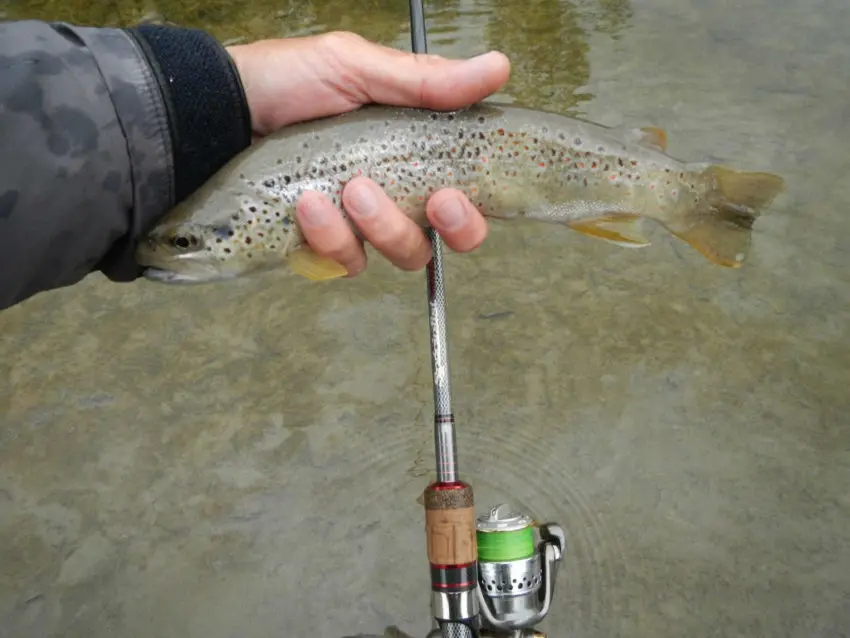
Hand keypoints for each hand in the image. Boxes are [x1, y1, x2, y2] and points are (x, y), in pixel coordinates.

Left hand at [226, 32, 510, 276]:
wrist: (221, 109)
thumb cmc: (288, 81)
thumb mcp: (358, 67)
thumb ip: (426, 81)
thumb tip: (498, 67)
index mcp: (412, 153)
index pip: (464, 198)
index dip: (470, 213)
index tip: (451, 197)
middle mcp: (393, 195)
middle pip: (440, 242)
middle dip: (441, 229)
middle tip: (429, 202)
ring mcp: (357, 225)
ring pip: (397, 254)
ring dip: (379, 225)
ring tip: (344, 188)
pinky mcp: (322, 244)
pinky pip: (345, 261)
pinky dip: (330, 236)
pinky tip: (306, 203)